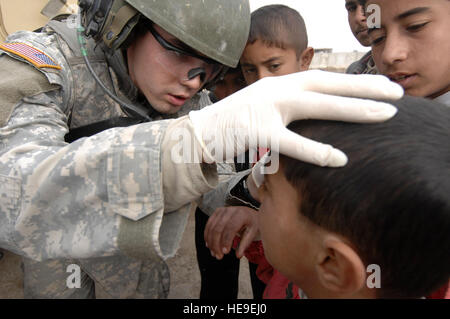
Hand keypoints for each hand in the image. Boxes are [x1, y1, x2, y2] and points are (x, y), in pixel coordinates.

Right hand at [189, 70, 402, 166]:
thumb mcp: (266, 109)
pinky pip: (290, 142)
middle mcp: (276, 89)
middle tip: (397, 94)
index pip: (323, 78)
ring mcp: (266, 108)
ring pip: (315, 106)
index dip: (354, 82)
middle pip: (327, 85)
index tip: (381, 86)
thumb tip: (319, 117)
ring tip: (383, 116)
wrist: (200, 134)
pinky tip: (339, 158)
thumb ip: (291, 109)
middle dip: (364, 88)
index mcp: (280, 84)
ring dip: (351, 110)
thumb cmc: (237, 125)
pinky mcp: (256, 132)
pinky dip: (315, 150)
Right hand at [204, 206, 259, 259]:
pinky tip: (209, 245)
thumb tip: (238, 255)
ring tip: (214, 253)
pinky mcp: (216, 212)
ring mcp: (222, 210)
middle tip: (218, 256)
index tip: (225, 252)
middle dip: (216, 244)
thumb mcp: (252, 232)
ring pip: (212, 228)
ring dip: (211, 242)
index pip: (231, 228)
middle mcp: (230, 210)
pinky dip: (207, 236)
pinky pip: (209, 224)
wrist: (248, 210)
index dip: (226, 241)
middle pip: (218, 229)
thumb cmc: (251, 222)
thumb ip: (245, 243)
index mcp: (241, 214)